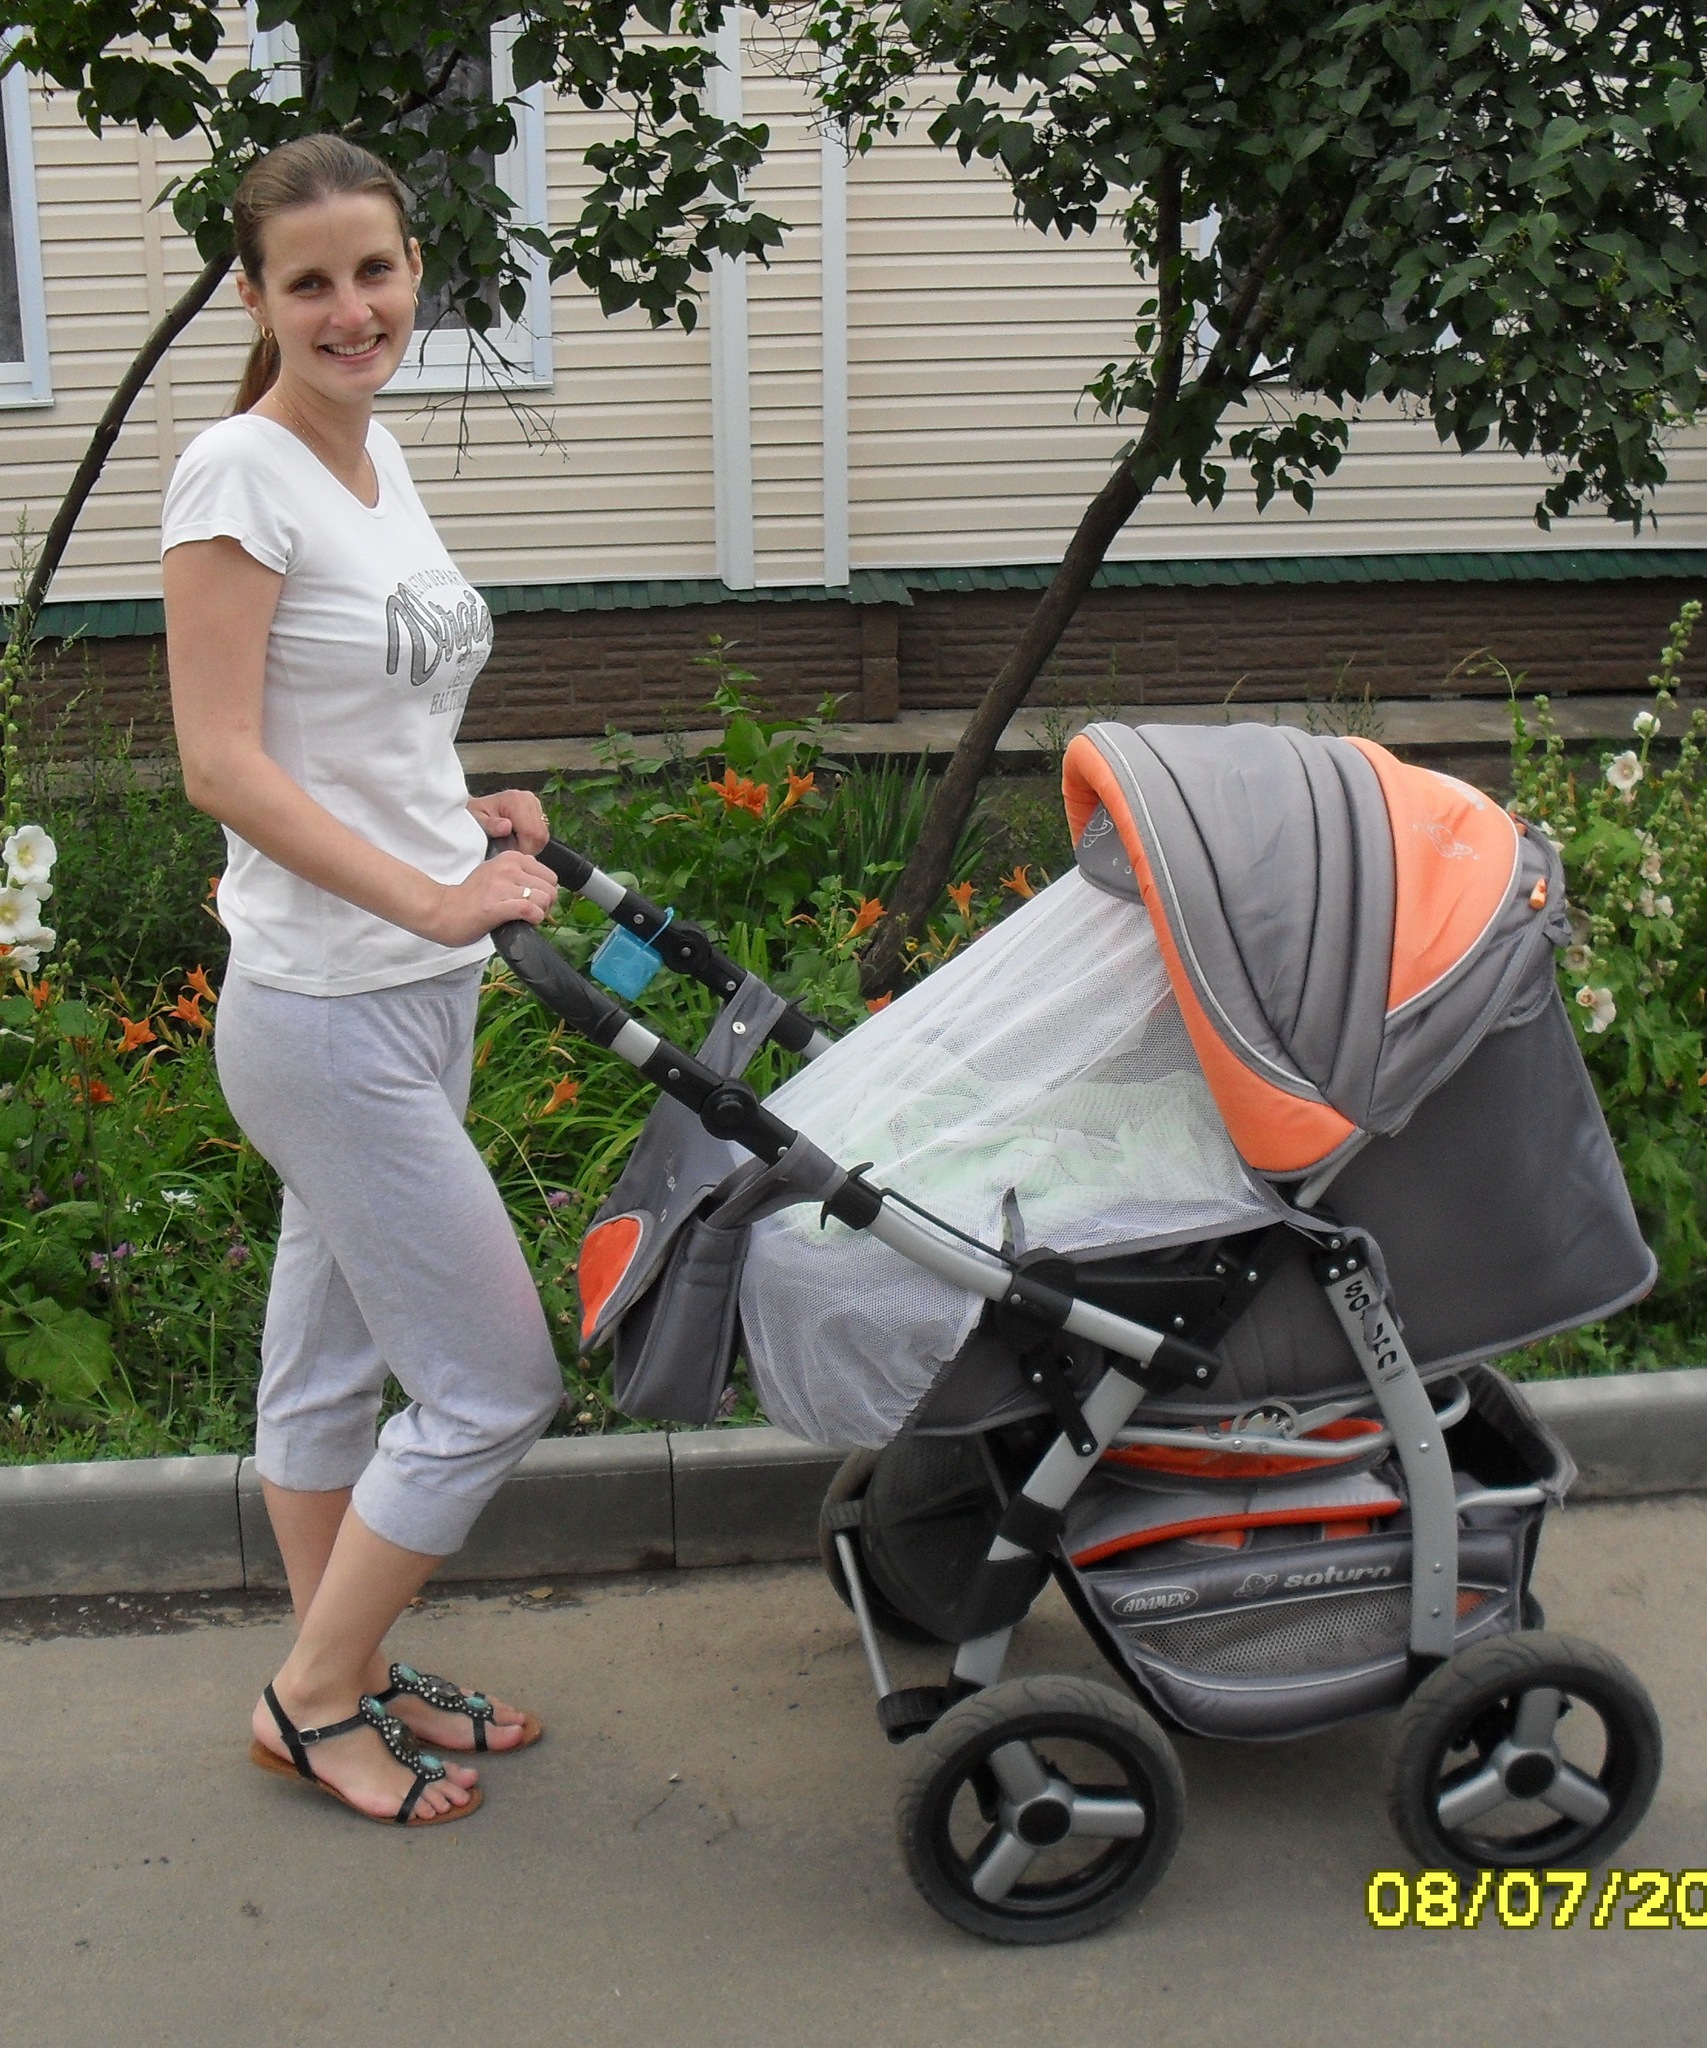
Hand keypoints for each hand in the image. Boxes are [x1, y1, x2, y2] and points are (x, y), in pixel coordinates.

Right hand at [428, 848, 559, 947]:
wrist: (442, 911)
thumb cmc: (470, 898)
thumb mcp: (496, 874)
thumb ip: (519, 874)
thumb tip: (543, 886)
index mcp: (510, 858)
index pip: (550, 876)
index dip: (546, 892)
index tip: (533, 902)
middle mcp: (508, 868)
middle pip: (551, 889)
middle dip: (546, 905)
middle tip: (530, 913)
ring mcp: (502, 885)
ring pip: (544, 898)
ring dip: (539, 913)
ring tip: (524, 918)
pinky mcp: (497, 905)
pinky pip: (530, 910)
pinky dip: (533, 919)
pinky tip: (523, 922)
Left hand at [468, 788, 548, 854]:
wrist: (474, 809)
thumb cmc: (473, 816)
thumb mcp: (476, 821)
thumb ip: (490, 825)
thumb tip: (506, 827)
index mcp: (515, 800)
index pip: (531, 832)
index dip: (522, 849)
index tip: (508, 855)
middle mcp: (529, 799)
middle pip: (540, 835)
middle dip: (526, 849)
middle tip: (509, 851)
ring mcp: (535, 804)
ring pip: (542, 837)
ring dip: (528, 846)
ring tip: (510, 845)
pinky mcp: (538, 811)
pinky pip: (541, 834)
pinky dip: (530, 842)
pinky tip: (516, 840)